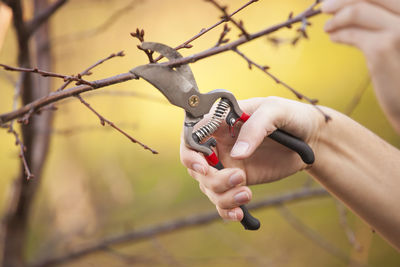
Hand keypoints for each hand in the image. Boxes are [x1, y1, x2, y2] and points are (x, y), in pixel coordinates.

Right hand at [180, 97, 323, 220]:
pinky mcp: (239, 181)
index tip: (203, 166)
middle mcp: (219, 144)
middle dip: (211, 178)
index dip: (190, 153)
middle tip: (238, 178)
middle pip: (196, 166)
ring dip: (222, 196)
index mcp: (222, 122)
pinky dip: (226, 210)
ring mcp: (227, 164)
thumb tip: (237, 155)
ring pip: (208, 186)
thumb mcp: (275, 111)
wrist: (311, 138)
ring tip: (247, 195)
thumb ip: (255, 128)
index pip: (192, 136)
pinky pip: (223, 199)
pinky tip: (240, 213)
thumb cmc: (291, 116)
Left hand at [322, 0, 399, 132]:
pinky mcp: (383, 48)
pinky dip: (339, 34)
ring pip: (358, 10)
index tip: (339, 0)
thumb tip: (351, 7)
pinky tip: (334, 38)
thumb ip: (384, 22)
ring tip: (328, 27)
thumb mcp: (399, 40)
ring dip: (337, 17)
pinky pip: (352, 34)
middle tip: (326, 7)